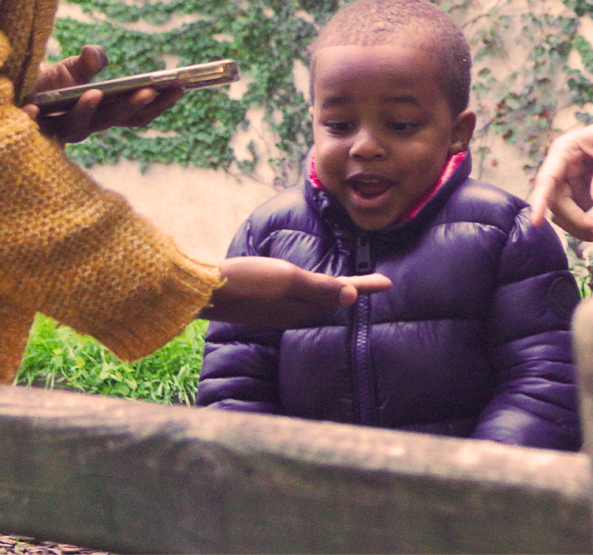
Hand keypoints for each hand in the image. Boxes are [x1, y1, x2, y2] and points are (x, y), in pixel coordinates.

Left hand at [22, 45, 184, 142]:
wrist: (13, 96)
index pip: (139, 114)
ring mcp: (62, 131)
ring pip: (79, 125)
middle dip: (134, 106)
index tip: (180, 87)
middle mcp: (88, 127)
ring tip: (95, 93)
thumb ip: (88, 61)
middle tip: (151, 91)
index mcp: (105, 114)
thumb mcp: (72, 68)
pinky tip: (32, 108)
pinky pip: (34, 125)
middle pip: (116, 121)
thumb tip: (95, 55)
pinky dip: (34, 117)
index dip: (161, 103)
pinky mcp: (33, 129)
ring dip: (88, 110)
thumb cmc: (49, 85)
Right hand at [202, 256, 391, 326]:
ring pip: (313, 301)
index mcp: (302, 307)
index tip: (389, 282)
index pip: (342, 293)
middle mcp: (292, 313)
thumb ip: (318, 288)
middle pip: (330, 298)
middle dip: (353, 290)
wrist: (204, 291)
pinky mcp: (262, 305)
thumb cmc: (247, 280)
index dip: (365, 286)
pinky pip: (296, 299)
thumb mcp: (287, 279)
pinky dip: (311, 292)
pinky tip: (308, 288)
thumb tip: (351, 297)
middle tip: (375, 282)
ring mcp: (276, 311)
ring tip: (349, 284)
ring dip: (333, 292)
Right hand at [528, 102, 592, 240]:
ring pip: (563, 214)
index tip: (536, 221)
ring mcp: (569, 184)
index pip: (547, 178)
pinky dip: (584, 229)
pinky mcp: (580, 196)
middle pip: (555, 201)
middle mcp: (561, 169)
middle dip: (575, 220)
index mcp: (564, 151)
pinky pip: (575, 218)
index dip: (540, 200)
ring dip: (579, 228)